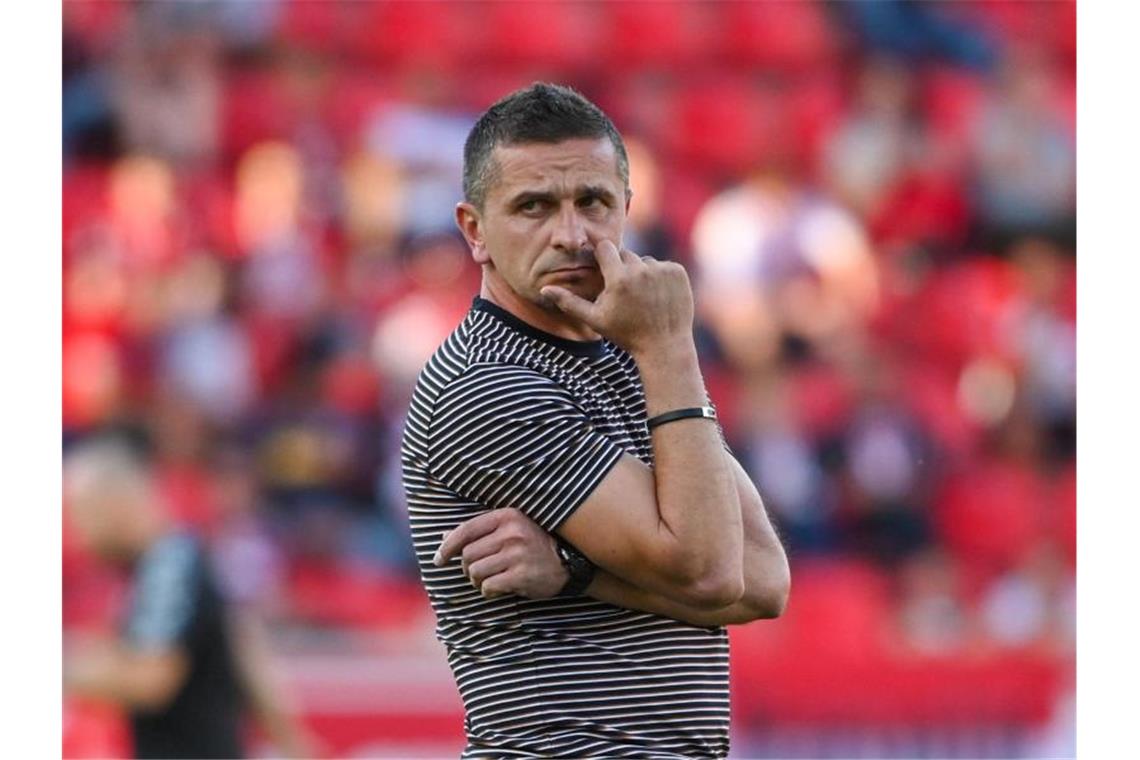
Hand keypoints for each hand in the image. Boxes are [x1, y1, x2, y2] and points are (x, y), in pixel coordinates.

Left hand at [434, 508, 567, 598]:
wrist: (569, 563)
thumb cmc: (533, 545)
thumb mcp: (509, 529)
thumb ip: (478, 531)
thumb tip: (442, 537)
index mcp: (507, 516)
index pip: (466, 530)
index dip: (447, 546)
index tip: (439, 559)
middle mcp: (511, 533)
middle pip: (468, 554)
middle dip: (468, 567)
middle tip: (478, 572)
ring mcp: (517, 554)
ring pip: (475, 572)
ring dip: (477, 581)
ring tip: (490, 580)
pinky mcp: (521, 575)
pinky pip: (488, 586)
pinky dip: (488, 591)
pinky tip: (499, 588)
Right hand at [540, 240, 693, 355]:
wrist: (664, 346)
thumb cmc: (626, 334)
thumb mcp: (595, 319)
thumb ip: (569, 302)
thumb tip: (544, 289)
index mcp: (618, 279)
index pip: (605, 248)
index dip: (602, 256)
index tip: (603, 266)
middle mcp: (641, 271)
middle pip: (625, 254)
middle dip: (621, 268)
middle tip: (624, 293)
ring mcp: (662, 271)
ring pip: (645, 261)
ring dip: (641, 273)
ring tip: (643, 297)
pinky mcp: (678, 273)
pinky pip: (663, 266)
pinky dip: (660, 277)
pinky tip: (658, 296)